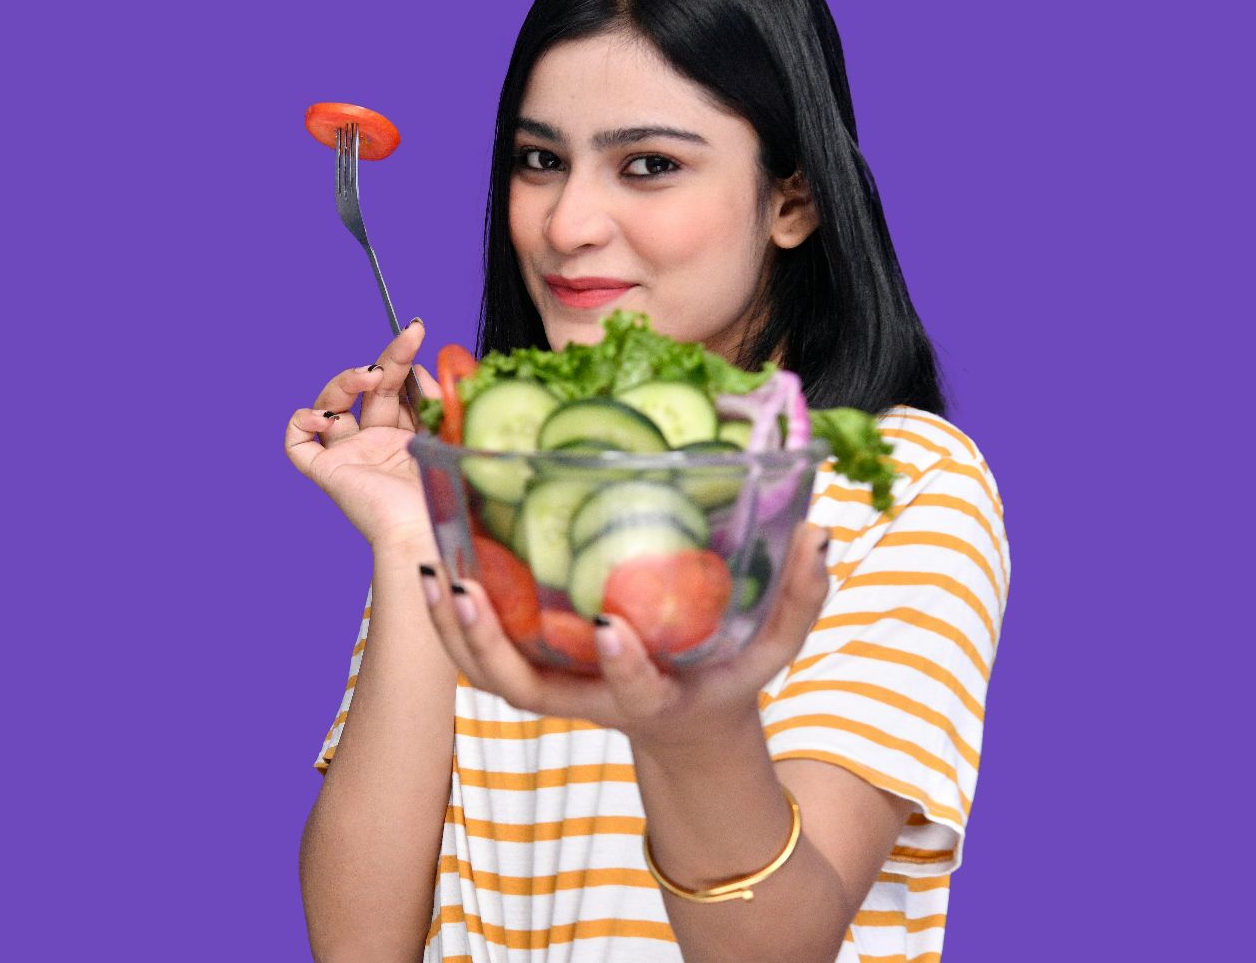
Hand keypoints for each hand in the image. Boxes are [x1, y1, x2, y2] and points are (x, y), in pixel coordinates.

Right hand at [285, 320, 437, 546]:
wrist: (426, 534)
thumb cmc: (448, 499)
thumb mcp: (450, 435)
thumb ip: (439, 402)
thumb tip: (422, 370)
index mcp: (409, 441)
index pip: (399, 391)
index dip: (405, 364)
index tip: (419, 338)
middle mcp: (377, 447)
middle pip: (369, 392)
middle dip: (386, 360)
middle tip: (407, 337)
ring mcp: (350, 458)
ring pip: (332, 406)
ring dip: (346, 381)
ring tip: (369, 376)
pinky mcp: (327, 473)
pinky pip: (297, 445)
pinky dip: (301, 422)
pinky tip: (327, 417)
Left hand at [422, 522, 833, 751]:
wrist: (688, 723)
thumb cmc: (731, 673)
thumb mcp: (774, 645)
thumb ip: (799, 594)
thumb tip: (820, 531)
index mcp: (656, 698)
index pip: (637, 690)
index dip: (622, 665)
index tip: (610, 627)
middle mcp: (595, 700)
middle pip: (527, 689)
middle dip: (492, 645)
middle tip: (466, 591)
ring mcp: (560, 688)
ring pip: (491, 676)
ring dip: (455, 632)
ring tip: (435, 573)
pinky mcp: (539, 670)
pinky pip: (483, 655)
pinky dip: (453, 621)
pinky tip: (436, 566)